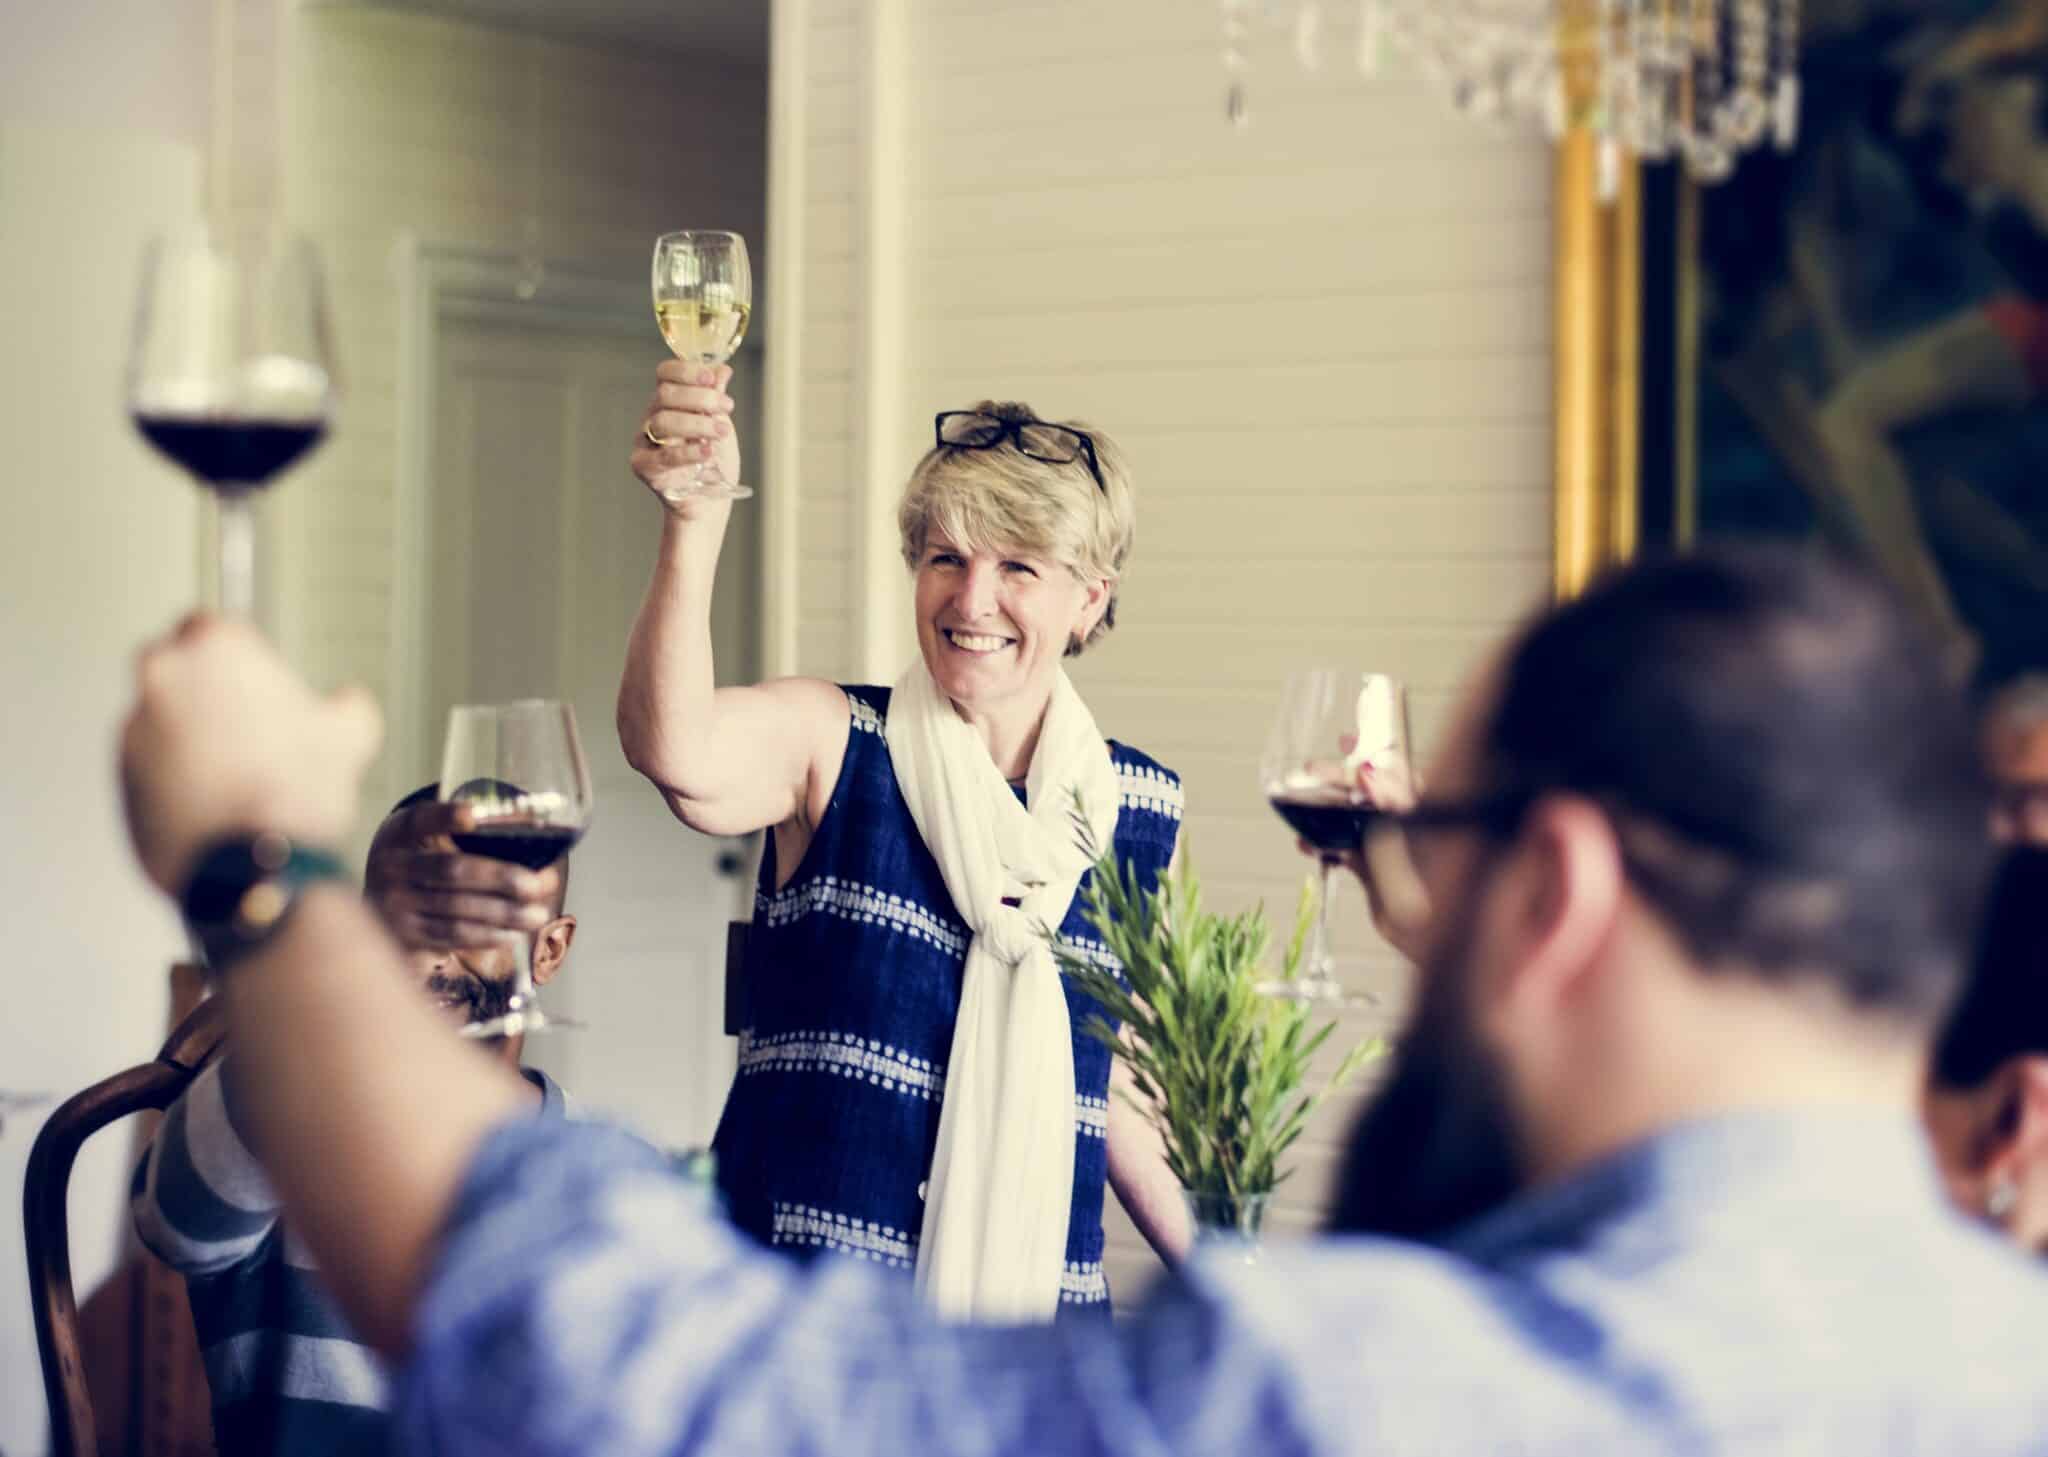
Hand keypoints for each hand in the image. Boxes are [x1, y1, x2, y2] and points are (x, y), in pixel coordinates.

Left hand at [121, 614, 381, 894]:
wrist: (253, 866)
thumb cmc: (293, 792)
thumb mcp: (351, 736)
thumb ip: (348, 704)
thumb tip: (348, 704)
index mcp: (215, 645)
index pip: (214, 624)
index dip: (242, 657)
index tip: (258, 681)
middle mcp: (164, 675)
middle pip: (178, 666)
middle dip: (207, 690)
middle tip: (247, 725)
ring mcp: (134, 726)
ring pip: (162, 717)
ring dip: (191, 735)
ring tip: (236, 774)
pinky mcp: (119, 775)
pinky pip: (150, 763)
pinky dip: (175, 775)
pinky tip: (216, 799)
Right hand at [365, 799, 558, 948]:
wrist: (376, 908)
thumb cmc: (422, 866)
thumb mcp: (427, 842)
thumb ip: (472, 842)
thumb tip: (540, 863)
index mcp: (399, 832)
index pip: (420, 819)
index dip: (445, 817)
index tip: (472, 814)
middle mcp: (390, 866)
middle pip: (451, 870)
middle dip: (500, 878)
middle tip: (537, 885)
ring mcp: (394, 904)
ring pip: (457, 910)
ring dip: (504, 914)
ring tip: (538, 915)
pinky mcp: (404, 935)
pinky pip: (452, 936)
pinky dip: (487, 935)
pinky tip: (513, 933)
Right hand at [631, 361, 738, 516]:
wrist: (709, 503)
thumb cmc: (712, 463)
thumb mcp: (719, 425)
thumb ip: (716, 400)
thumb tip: (723, 370)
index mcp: (667, 403)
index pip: (665, 374)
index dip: (686, 371)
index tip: (711, 378)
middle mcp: (651, 419)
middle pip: (665, 395)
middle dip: (700, 397)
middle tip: (727, 406)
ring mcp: (644, 443)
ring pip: (663, 422)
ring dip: (698, 424)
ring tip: (722, 432)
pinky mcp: (644, 468)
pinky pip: (664, 457)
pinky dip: (689, 453)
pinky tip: (708, 453)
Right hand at [1299, 752, 1427, 957]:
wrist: (1433, 934)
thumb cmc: (1438, 882)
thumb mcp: (1414, 832)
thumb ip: (1390, 806)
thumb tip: (1369, 774)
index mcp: (1424, 808)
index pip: (1396, 770)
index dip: (1371, 752)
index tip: (1348, 740)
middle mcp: (1406, 822)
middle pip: (1367, 791)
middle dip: (1337, 779)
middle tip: (1312, 770)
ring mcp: (1389, 846)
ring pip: (1350, 818)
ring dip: (1323, 812)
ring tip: (1300, 803)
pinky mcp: (1374, 871)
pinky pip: (1344, 848)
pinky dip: (1324, 844)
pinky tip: (1305, 844)